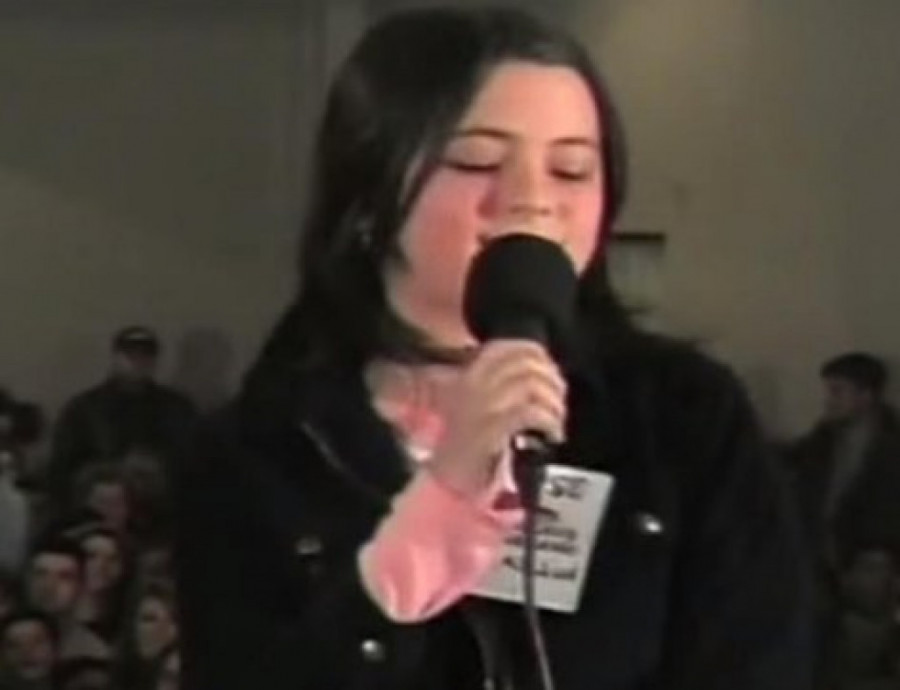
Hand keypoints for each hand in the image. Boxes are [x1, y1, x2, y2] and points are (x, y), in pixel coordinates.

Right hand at [428, 340, 565, 496]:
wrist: (447, 486)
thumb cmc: (469, 451)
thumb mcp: (478, 409)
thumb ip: (503, 388)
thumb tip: (542, 375)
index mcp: (469, 377)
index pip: (506, 347)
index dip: (536, 355)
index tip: (550, 373)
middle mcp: (471, 387)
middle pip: (525, 363)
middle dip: (552, 380)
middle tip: (558, 402)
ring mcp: (479, 408)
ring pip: (531, 384)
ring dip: (553, 403)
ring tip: (556, 421)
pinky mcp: (490, 432)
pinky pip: (530, 412)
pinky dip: (549, 421)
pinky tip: (553, 434)